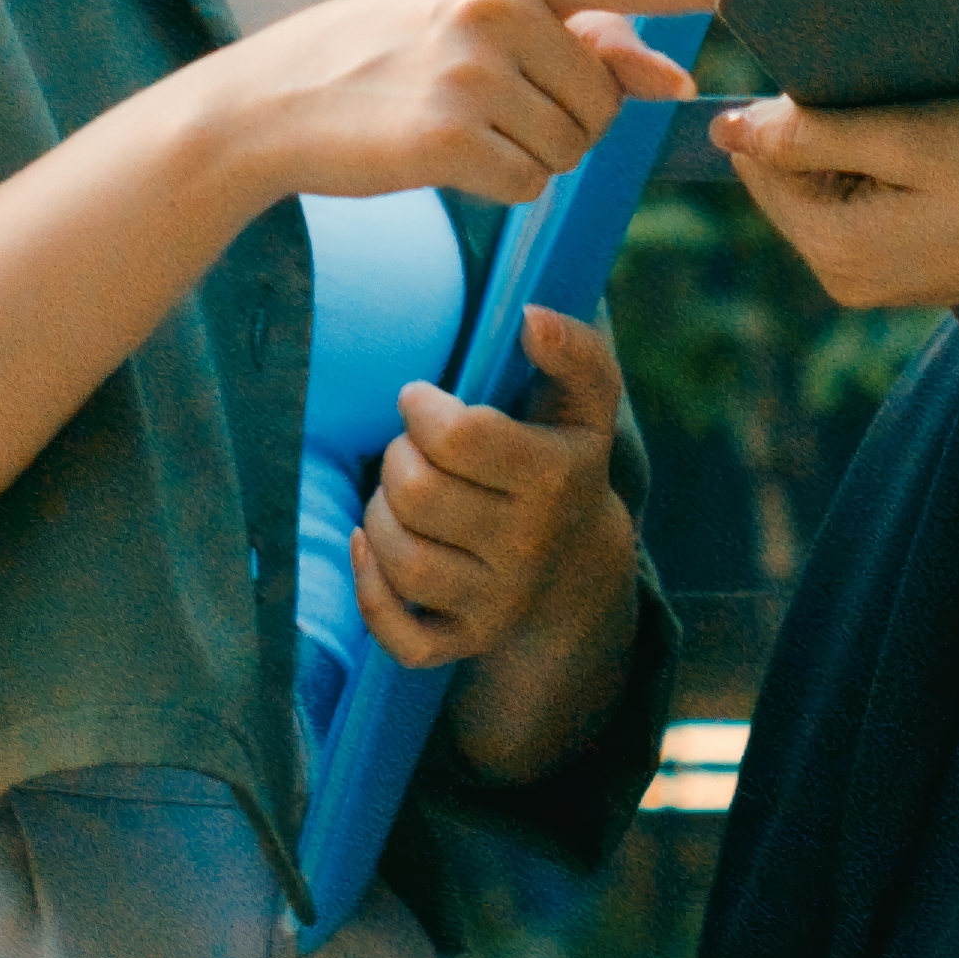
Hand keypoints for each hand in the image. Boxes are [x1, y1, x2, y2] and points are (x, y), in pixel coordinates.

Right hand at [190, 0, 731, 209]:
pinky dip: (499, 184)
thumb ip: (578, 37)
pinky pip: (531, 182)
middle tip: (491, 99)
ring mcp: (472, 69)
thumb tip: (672, 79)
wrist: (274, 99)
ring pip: (576, 144)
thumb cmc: (386, 52)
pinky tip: (445, 156)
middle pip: (608, 93)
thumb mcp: (478, 17)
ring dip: (534, 152)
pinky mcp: (450, 136)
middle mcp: (496, 4)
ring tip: (462, 120)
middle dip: (570, 115)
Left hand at [357, 304, 635, 669]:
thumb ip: (574, 349)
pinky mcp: (467, 641)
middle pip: (417, 493)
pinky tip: (370, 549)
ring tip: (398, 494)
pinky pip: (402, 637)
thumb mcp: (588, 402)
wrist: (583, 572)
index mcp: (556, 479)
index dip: (421, 407)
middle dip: (397, 457)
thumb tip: (531, 317)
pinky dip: (371, 593)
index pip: (457, 436)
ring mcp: (498, 602)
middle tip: (412, 450)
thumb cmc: (567, 460)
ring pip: (403, 559)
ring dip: (379, 515)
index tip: (423, 401)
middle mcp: (529, 547)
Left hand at [710, 92, 958, 312]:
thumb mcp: (908, 137)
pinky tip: (942, 160)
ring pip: (830, 193)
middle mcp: (846, 280)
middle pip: (792, 183)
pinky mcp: (913, 275)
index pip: (760, 165)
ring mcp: (881, 285)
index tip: (859, 88)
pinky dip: (889, 176)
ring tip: (932, 134)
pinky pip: (867, 211)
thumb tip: (725, 129)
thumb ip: (810, 134)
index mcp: (834, 250)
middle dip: (827, 135)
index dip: (794, 111)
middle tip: (905, 110)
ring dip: (862, 151)